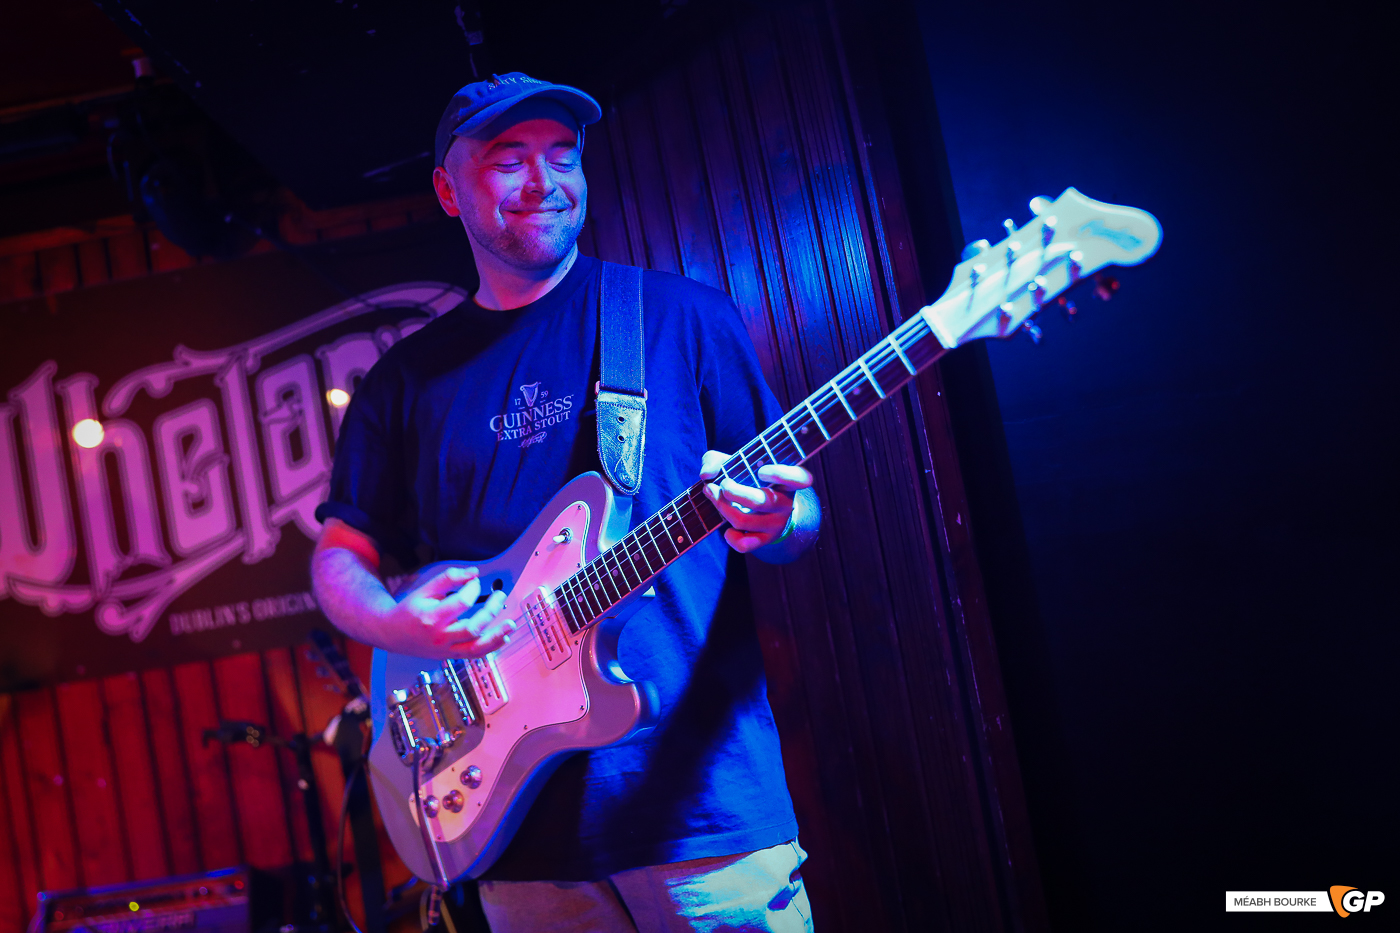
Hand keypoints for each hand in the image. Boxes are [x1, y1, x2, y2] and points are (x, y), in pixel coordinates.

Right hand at [387, 565, 514, 658]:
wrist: (391, 634)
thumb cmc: (409, 610)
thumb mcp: (424, 590)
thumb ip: (448, 579)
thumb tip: (474, 572)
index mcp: (430, 618)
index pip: (460, 603)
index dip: (472, 589)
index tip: (475, 582)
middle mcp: (439, 637)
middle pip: (472, 627)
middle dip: (491, 611)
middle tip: (500, 595)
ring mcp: (445, 650)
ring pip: (476, 648)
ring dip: (497, 636)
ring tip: (511, 624)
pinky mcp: (450, 656)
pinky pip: (474, 655)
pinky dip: (491, 647)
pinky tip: (504, 638)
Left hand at [700, 450, 813, 553]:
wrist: (762, 507)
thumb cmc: (746, 477)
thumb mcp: (734, 462)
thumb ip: (715, 460)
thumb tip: (706, 474)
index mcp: (787, 480)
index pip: (799, 478)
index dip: (781, 475)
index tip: (761, 471)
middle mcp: (786, 503)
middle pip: (760, 502)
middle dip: (734, 493)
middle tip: (723, 484)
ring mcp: (776, 524)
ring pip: (744, 520)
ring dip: (722, 507)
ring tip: (712, 494)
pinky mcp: (765, 540)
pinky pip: (745, 544)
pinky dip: (731, 537)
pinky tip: (727, 529)